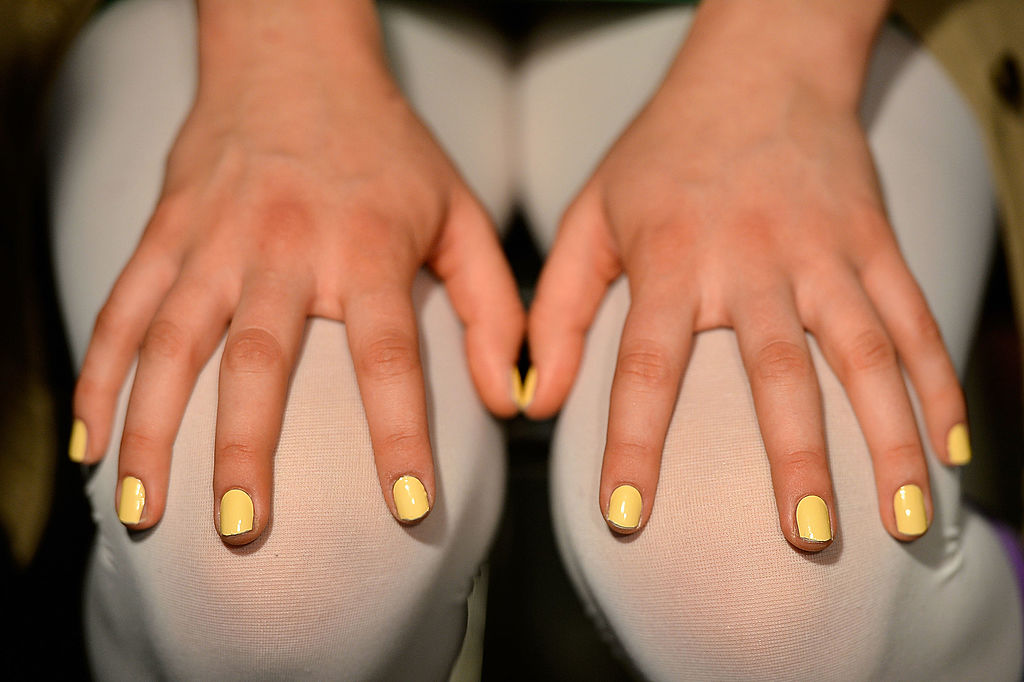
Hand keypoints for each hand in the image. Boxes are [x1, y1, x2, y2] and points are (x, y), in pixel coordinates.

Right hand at [69, 0, 523, 543]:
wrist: (295, 61)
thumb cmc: (388, 150)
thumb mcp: (461, 214)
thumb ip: (494, 307)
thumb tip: (511, 399)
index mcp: (368, 246)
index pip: (389, 355)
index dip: (402, 435)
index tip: (411, 507)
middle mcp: (285, 244)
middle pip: (259, 359)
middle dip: (246, 449)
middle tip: (243, 528)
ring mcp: (214, 238)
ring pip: (169, 342)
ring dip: (151, 430)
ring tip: (144, 509)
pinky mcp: (166, 232)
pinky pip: (121, 310)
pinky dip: (99, 377)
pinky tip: (91, 441)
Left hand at [527, 0, 966, 549]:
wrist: (759, 67)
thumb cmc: (662, 152)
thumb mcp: (588, 215)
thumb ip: (555, 308)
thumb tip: (533, 400)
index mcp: (671, 258)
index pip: (646, 365)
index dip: (633, 443)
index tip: (627, 514)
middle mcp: (752, 258)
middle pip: (777, 370)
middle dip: (795, 459)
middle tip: (805, 540)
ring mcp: (823, 250)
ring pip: (867, 352)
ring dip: (890, 438)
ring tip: (903, 519)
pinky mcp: (874, 241)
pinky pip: (915, 318)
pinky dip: (940, 383)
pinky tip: (953, 448)